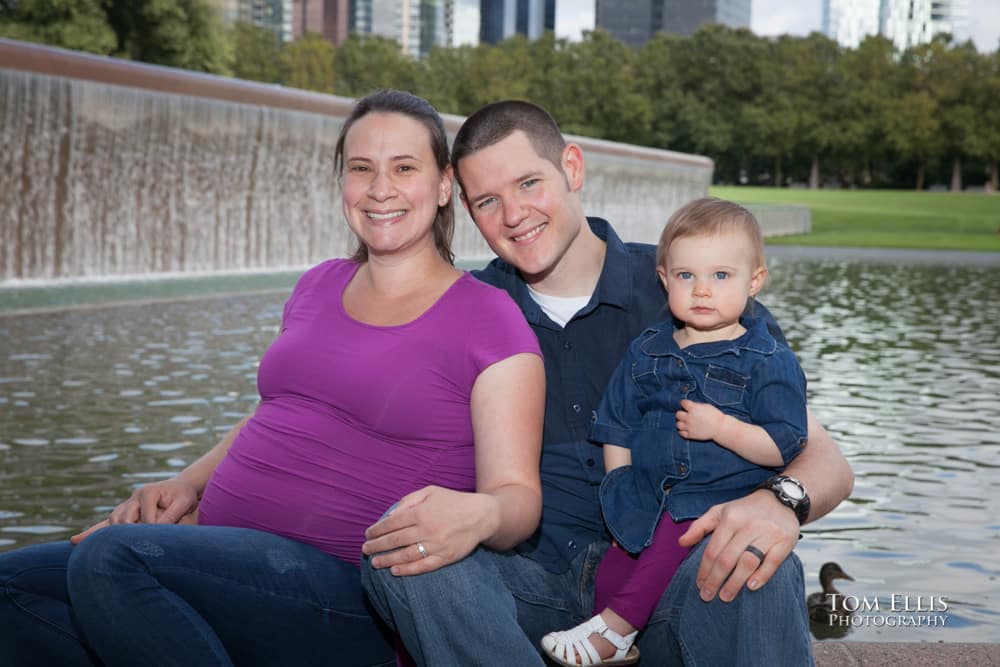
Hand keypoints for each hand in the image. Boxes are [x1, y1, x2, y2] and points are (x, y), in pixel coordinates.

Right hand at [70, 477, 199, 543]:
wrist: (180, 488)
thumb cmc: (184, 496)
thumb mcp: (184, 503)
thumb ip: (171, 516)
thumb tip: (157, 533)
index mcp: (147, 492)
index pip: (145, 520)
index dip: (154, 532)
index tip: (163, 541)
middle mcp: (132, 497)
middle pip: (123, 522)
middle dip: (132, 536)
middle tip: (141, 549)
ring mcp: (125, 505)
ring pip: (113, 524)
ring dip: (115, 537)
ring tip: (113, 552)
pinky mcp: (122, 513)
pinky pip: (104, 524)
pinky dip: (91, 533)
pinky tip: (75, 541)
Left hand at [362, 485, 493, 575]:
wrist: (481, 515)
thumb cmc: (453, 501)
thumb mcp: (430, 491)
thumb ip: (409, 501)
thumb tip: (390, 515)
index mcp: (421, 512)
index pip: (392, 524)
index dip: (377, 530)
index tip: (367, 534)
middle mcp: (426, 529)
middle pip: (395, 541)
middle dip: (377, 546)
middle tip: (365, 550)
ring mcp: (436, 545)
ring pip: (405, 555)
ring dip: (387, 560)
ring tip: (375, 562)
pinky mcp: (445, 557)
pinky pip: (423, 566)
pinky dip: (407, 570)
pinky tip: (394, 571)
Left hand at [676, 399, 724, 440]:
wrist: (720, 427)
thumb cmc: (714, 415)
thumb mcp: (705, 406)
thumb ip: (695, 405)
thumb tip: (688, 405)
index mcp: (693, 408)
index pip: (682, 403)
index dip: (684, 403)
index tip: (686, 405)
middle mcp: (689, 417)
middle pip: (678, 414)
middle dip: (681, 414)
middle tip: (686, 415)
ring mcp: (689, 427)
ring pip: (678, 424)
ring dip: (681, 423)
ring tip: (686, 423)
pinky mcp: (691, 435)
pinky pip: (681, 433)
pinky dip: (683, 431)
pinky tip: (687, 429)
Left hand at [677, 489, 798, 602]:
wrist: (780, 500)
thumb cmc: (745, 510)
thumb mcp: (719, 511)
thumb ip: (699, 526)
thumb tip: (681, 542)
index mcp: (730, 519)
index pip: (713, 549)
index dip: (704, 570)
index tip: (699, 584)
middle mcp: (748, 525)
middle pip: (727, 559)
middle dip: (715, 580)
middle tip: (707, 596)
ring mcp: (768, 533)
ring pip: (748, 562)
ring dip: (735, 582)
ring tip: (725, 596)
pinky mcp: (785, 541)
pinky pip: (772, 562)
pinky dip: (762, 576)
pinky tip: (751, 587)